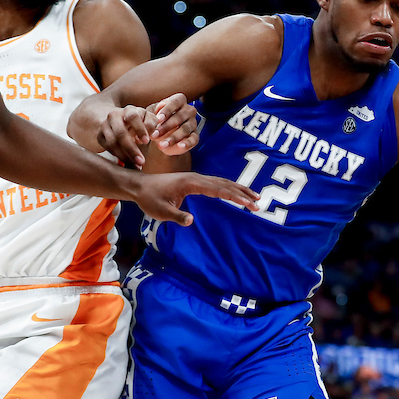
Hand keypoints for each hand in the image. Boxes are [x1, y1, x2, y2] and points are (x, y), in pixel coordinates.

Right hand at [96, 94, 196, 166]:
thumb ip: (153, 124)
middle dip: (132, 148)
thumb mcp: (148, 119)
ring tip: (137, 165)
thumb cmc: (140, 122)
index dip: (140, 129)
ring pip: (113, 142)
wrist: (118, 120)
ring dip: (125, 156)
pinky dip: (118, 157)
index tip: (147, 141)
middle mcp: (114, 116)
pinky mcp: (100, 136)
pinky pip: (108, 148)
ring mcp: (105, 125)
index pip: (133, 117)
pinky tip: (129, 164)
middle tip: (142, 161)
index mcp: (129, 110)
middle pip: (121, 132)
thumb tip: (154, 134)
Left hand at [132, 171, 259, 224]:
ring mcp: (197, 178)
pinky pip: (217, 183)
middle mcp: (197, 178)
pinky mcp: (196, 181)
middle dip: (243, 193)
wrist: (141, 186)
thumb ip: (176, 216)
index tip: (247, 203)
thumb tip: (191, 221)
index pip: (218, 189)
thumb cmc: (150, 199)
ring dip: (240, 189)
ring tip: (255, 197)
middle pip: (225, 184)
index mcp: (191, 183)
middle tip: (258, 203)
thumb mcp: (160, 211)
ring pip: (223, 182)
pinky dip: (230, 188)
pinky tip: (238, 193)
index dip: (234, 196)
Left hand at [147, 93, 201, 155]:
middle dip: (166, 126)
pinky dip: (187, 143)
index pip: (175, 102)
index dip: (167, 110)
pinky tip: (180, 146)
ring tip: (162, 145)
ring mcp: (193, 123)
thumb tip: (159, 109)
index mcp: (179, 100)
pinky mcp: (195, 136)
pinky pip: (193, 139)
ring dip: (173, 138)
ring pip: (185, 129)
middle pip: (180, 117)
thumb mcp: (152, 114)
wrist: (162, 136)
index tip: (158, 119)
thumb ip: (153, 110)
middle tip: (155, 135)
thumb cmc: (158, 120)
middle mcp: (189, 110)